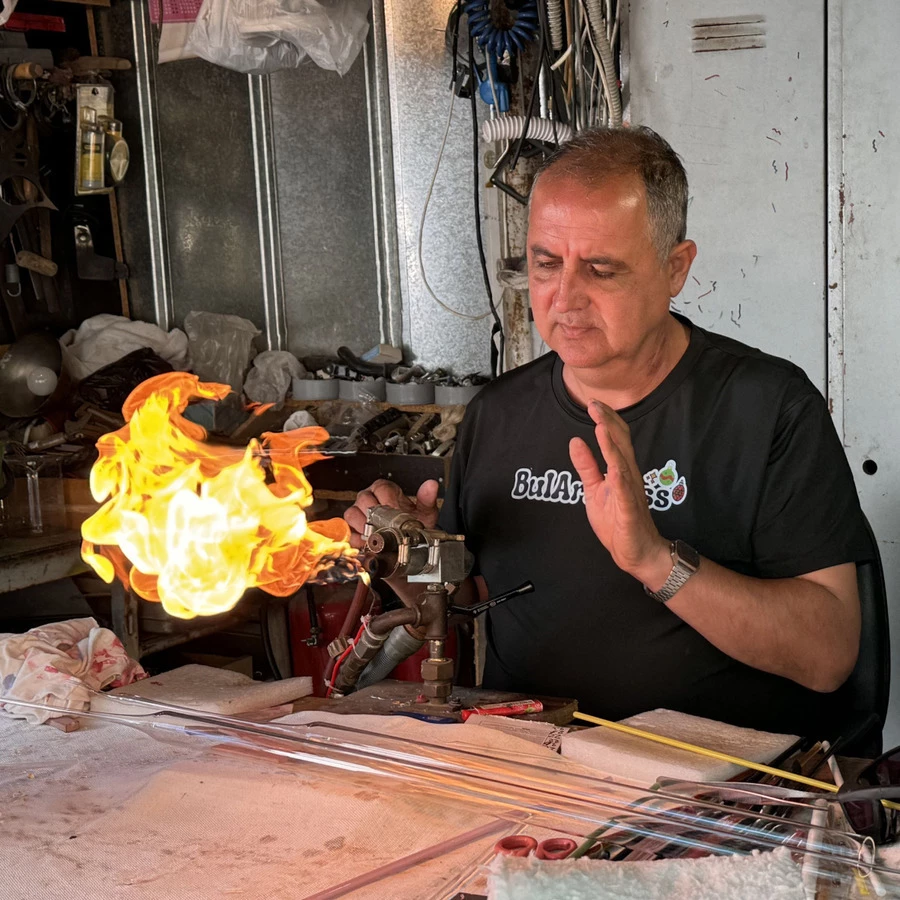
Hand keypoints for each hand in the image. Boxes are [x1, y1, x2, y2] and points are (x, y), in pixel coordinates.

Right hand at [342, 478, 439, 549]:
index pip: (380, 488)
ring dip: (363, 526)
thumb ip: (427, 499)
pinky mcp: (353, 529)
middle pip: (363, 500)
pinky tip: (368, 543)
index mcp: (385, 489)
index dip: (387, 500)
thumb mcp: (424, 512)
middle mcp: (369, 498)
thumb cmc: (414, 524)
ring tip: (377, 535)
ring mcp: (358, 513)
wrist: (410, 543)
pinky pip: (348, 532)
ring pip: (352, 514)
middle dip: (375, 515)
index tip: (395, 511)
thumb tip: (431, 486)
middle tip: (386, 526)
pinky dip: (357, 539)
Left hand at [568, 400, 670, 586]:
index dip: (606, 419)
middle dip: (609, 422)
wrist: (636, 553)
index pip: (615, 438)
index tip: (594, 402)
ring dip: (612, 444)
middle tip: (595, 403)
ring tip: (602, 425)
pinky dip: (619, 479)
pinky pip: (625, 493)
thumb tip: (575, 440)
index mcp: (621, 470)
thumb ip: (586, 465)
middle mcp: (628, 476)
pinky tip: (613, 467)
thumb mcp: (594, 489)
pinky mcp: (629, 511)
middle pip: (621, 443)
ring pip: (623, 463)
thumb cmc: (617, 521)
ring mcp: (630, 493)